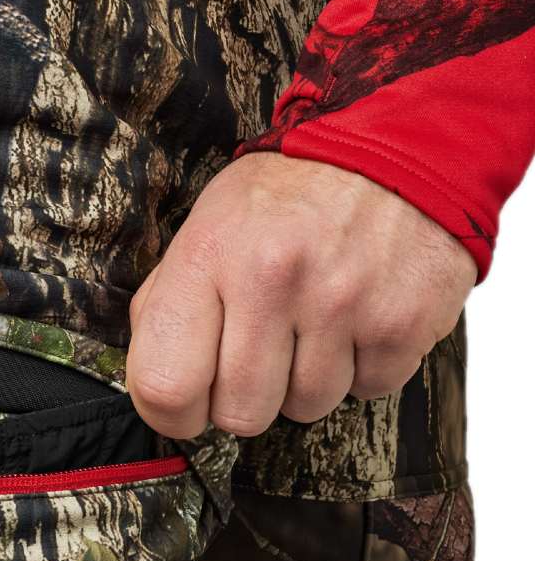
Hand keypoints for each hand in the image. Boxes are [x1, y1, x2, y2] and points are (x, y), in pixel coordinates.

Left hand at [126, 153, 476, 438]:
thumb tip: (157, 385)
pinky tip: (359, 318)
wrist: (396, 144)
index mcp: (210, 256)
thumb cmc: (287, 196)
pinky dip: (363, 367)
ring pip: (306, 409)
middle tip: (261, 351)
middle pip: (240, 415)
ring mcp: (343, 302)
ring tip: (316, 321)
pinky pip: (367, 389)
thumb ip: (170, 303)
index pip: (166, 386)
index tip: (188, 403)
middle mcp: (274, 277)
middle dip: (247, 396)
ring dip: (307, 380)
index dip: (172, 414)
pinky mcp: (402, 321)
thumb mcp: (207, 226)